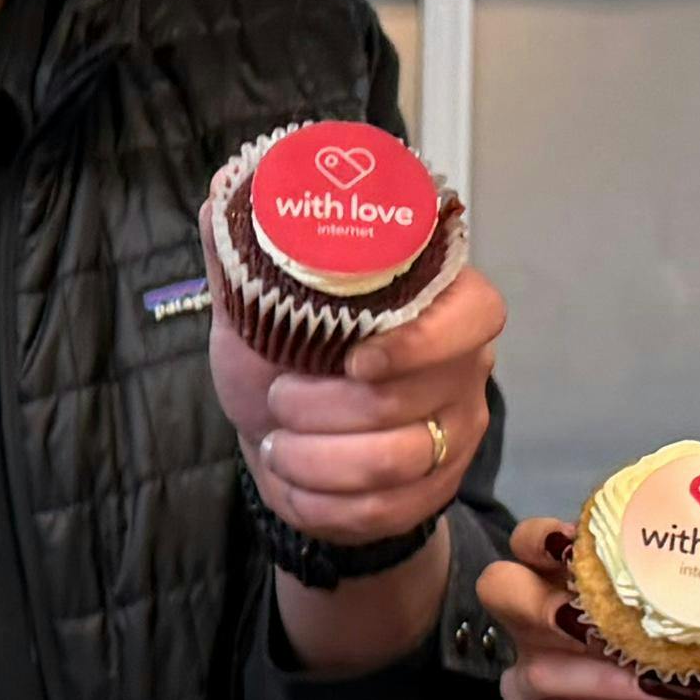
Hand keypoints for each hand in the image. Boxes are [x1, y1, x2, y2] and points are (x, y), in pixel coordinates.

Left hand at [215, 262, 501, 552]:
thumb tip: (223, 189)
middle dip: (321, 410)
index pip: (476, 316)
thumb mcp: (257, 304)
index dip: (420, 343)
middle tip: (276, 399)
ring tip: (275, 443)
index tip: (355, 360)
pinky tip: (292, 481)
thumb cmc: (281, 357)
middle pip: (408, 401)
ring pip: (392, 463)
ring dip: (314, 460)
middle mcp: (463, 368)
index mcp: (438, 303)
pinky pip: (381, 510)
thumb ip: (247, 251)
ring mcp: (455, 433)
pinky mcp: (433, 490)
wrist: (281, 437)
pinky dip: (320, 501)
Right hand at [477, 519, 699, 699]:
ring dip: (595, 661)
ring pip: (533, 658)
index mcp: (577, 591)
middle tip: (584, 609)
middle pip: (500, 587)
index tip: (580, 540)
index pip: (534, 545)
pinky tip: (643, 697)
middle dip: (536, 593)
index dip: (545, 537)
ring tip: (652, 672)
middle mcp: (542, 628)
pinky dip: (598, 697)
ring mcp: (533, 679)